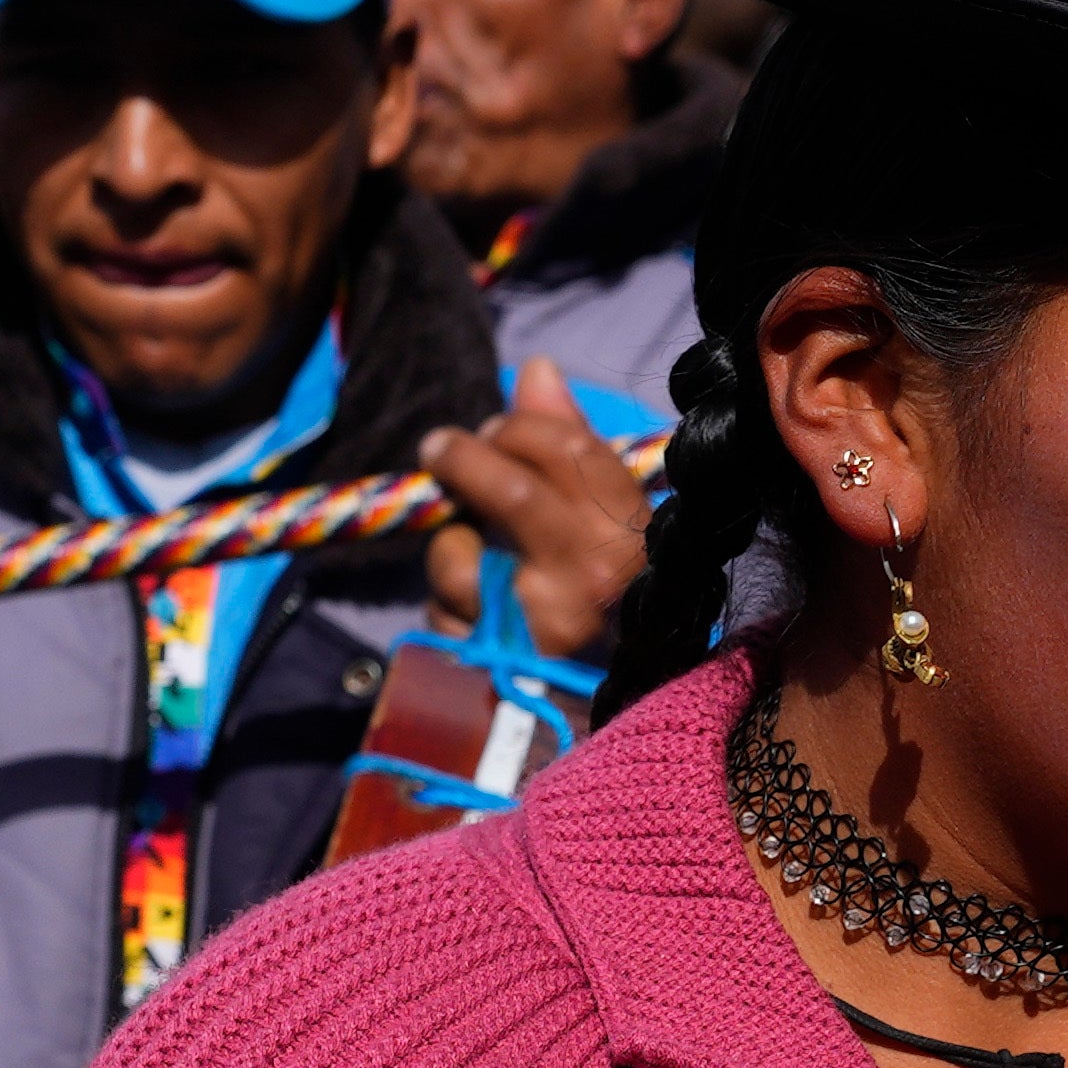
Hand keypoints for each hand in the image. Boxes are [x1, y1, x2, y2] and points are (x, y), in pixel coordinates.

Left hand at [416, 363, 654, 662]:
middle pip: (509, 489)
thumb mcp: (601, 516)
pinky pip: (441, 606)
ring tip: (474, 559)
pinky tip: (474, 610)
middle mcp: (594, 576)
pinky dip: (445, 601)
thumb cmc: (597, 593)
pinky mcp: (496, 659)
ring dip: (451, 545)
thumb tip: (536, 368)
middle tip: (438, 450)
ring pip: (461, 552)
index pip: (567, 448)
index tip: (491, 430)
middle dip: (462, 459)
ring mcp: (543, 621)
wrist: (592, 699)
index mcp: (629, 534)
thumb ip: (568, 440)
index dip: (517, 427)